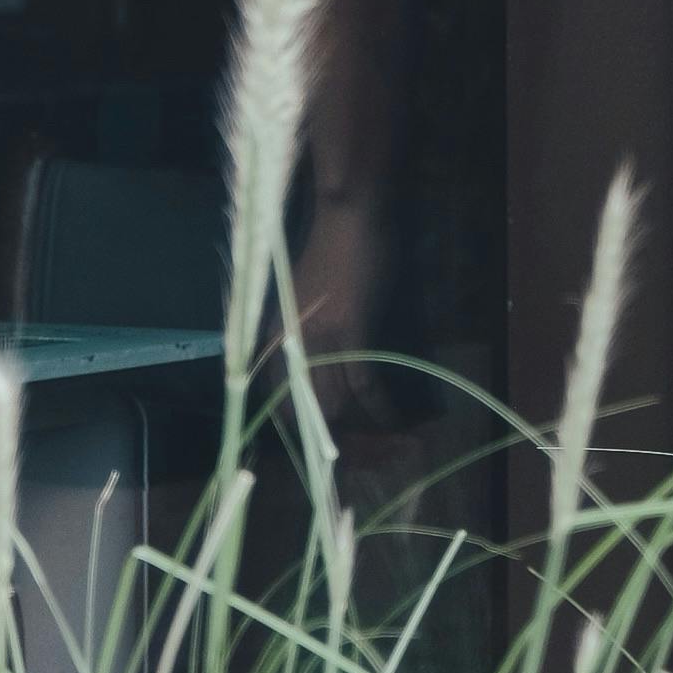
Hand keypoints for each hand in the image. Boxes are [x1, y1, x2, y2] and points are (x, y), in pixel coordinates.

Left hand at [290, 193, 395, 438]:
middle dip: (342, 442)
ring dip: (368, 429)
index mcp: (274, 342)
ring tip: (393, 443)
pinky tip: (398, 422)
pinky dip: (384, 409)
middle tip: (372, 454)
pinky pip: (366, 385)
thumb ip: (303, 341)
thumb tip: (321, 382)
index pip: (281, 407)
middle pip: (312, 414)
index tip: (332, 452)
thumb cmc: (330, 254)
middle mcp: (290, 347)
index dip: (307, 436)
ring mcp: (319, 340)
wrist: (349, 218)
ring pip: (339, 404)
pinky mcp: (351, 331)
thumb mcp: (302, 304)